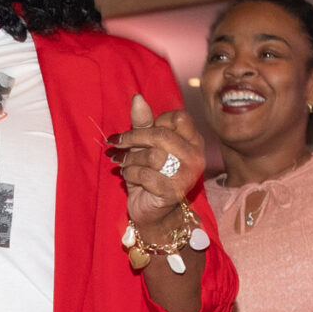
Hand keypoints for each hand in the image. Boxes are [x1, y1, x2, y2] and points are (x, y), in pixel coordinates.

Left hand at [108, 92, 204, 228]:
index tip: (137, 132)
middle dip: (133, 138)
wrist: (152, 213)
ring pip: (153, 156)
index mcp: (193, 141)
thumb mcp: (145, 147)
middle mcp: (195, 156)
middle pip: (162, 135)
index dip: (153, 122)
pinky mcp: (173, 192)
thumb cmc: (149, 176)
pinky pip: (146, 175)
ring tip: (122, 163)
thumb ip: (143, 124)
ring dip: (130, 159)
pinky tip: (127, 177)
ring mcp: (186, 175)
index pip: (178, 117)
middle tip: (116, 143)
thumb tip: (137, 98)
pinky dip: (131, 174)